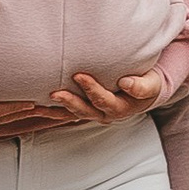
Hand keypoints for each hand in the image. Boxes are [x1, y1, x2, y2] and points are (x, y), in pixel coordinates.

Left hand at [42, 69, 166, 123]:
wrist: (144, 90)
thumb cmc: (147, 83)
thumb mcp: (151, 84)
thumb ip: (141, 86)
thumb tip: (127, 83)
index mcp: (120, 107)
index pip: (103, 100)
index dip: (91, 89)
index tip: (79, 76)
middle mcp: (104, 113)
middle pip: (84, 110)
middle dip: (69, 101)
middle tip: (55, 92)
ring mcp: (93, 112)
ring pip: (73, 113)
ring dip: (56, 110)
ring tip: (39, 104)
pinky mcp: (85, 108)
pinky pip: (66, 112)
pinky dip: (51, 110)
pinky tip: (37, 105)